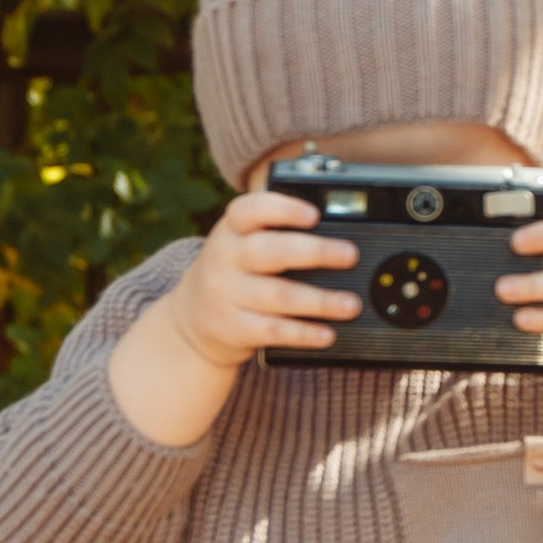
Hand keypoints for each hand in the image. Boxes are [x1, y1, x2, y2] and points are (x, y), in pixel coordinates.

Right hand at [109, 189, 358, 446]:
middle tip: (350, 255)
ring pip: (278, 296)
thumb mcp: (241, 242)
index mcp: (232, 229)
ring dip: (319, 301)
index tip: (315, 214)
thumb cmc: (235, 271)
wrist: (192, 318)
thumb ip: (277, 232)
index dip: (283, 209)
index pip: (249, 210)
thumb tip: (337, 230)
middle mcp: (226, 258)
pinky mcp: (234, 328)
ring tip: (350, 304)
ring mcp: (227, 294)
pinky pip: (273, 331)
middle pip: (270, 251)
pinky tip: (327, 333)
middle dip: (315, 252)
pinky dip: (303, 333)